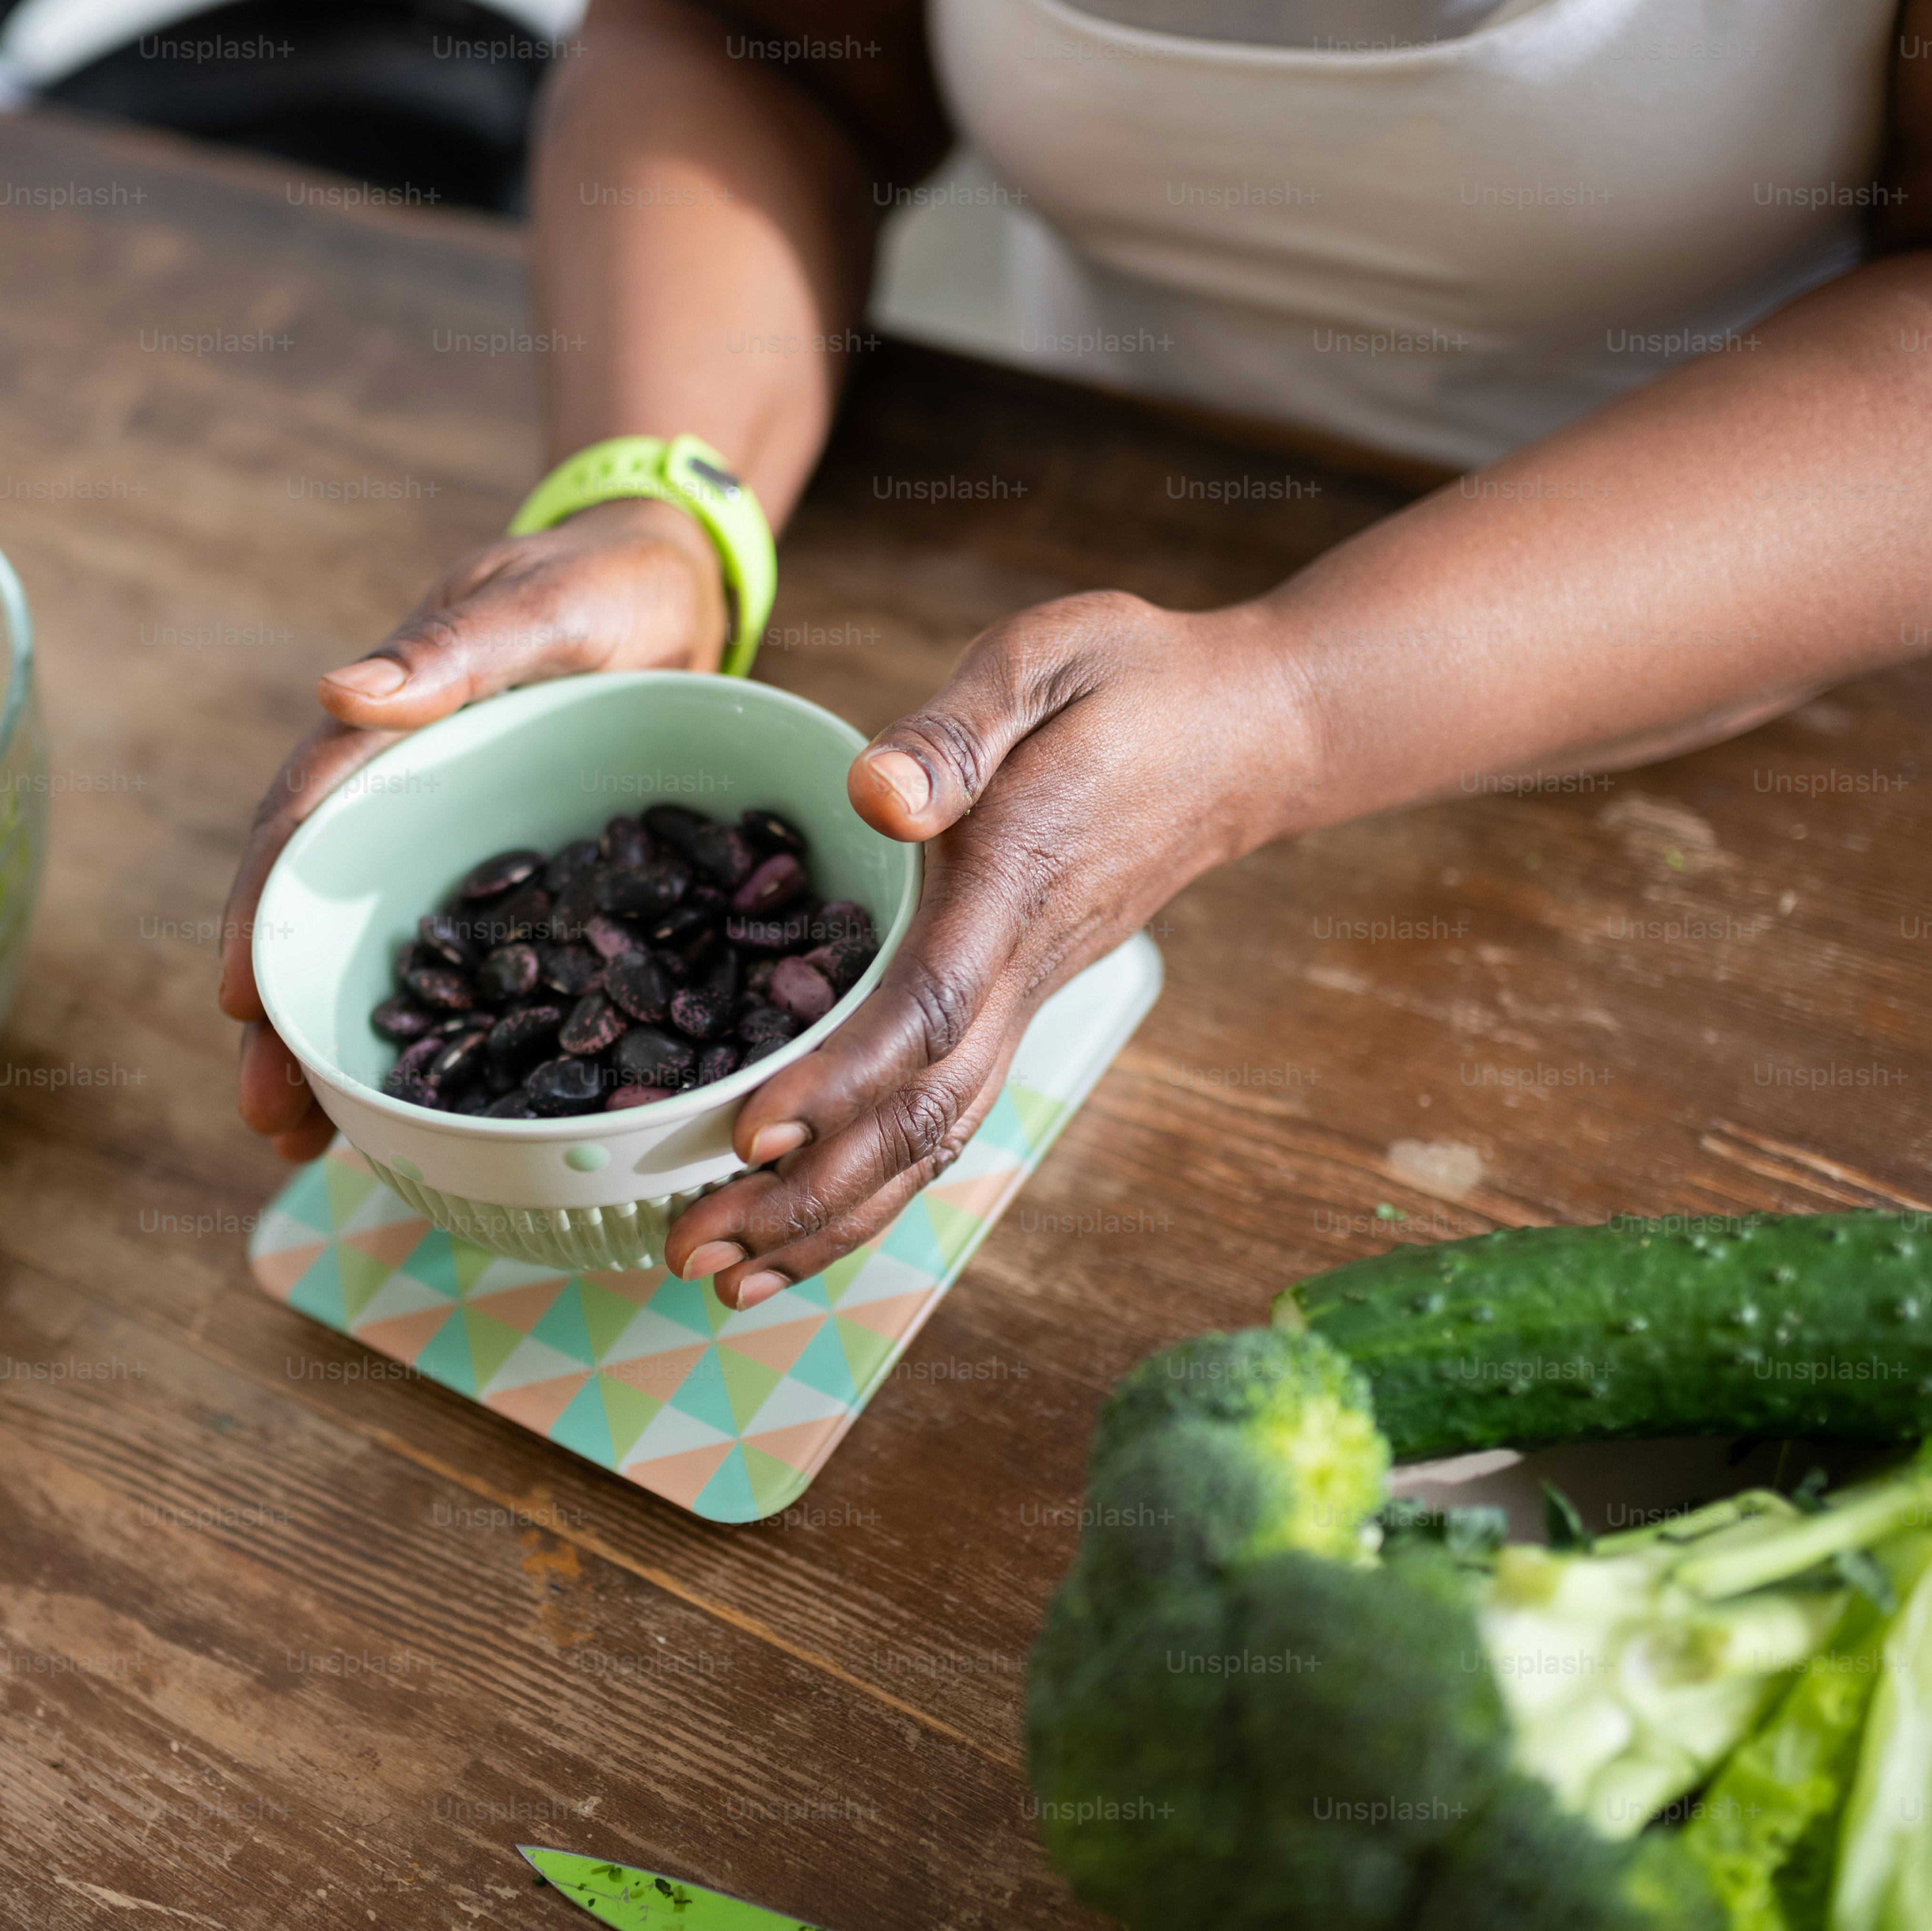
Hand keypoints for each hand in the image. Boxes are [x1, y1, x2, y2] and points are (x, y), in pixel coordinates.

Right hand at [220, 497, 730, 1157]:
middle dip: (284, 1020)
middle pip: (322, 914)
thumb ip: (453, 647)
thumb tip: (336, 691)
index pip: (303, 825)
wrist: (670, 585)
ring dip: (343, 1048)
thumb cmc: (600, 580)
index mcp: (387, 730)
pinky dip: (443, 1035)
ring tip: (308, 1146)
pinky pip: (469, 966)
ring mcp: (449, 843)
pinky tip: (420, 1114)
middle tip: (266, 1118)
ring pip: (382, 954)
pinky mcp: (512, 882)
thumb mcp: (540, 602)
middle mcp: (401, 796)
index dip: (265, 914)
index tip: (238, 999)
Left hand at [661, 592, 1309, 1305]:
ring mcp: (1025, 1001)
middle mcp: (1020, 970)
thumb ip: (958, 729)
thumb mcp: (1046, 657)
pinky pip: (944, 1120)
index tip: (750, 1132)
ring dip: (827, 1217)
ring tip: (719, 1271)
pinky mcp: (1018, 1007)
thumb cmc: (1131, 682)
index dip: (838, 1081)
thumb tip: (879, 792)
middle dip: (803, 1194)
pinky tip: (801, 1228)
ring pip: (931, 1141)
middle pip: (917, 1116)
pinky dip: (873, 1186)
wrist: (1244, 733)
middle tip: (687, 1248)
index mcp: (1011, 886)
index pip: (923, 1012)